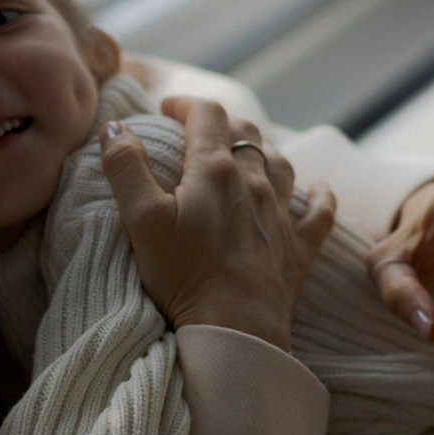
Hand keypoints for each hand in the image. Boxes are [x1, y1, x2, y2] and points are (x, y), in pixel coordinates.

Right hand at [99, 96, 334, 350]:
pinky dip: (319, 195)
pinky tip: (318, 188)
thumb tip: (115, 127)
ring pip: (280, 163)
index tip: (166, 110)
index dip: (185, 105)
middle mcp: (254, 183)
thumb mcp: (141, 218)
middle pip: (245, 133)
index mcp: (215, 170)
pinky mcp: (298, 249)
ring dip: (262, 150)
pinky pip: (318, 212)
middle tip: (198, 132)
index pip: (207, 114)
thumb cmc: (183, 275)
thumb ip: (125, 167)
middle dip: (221, 123)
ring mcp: (280, 216)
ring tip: (246, 151)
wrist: (235, 329)